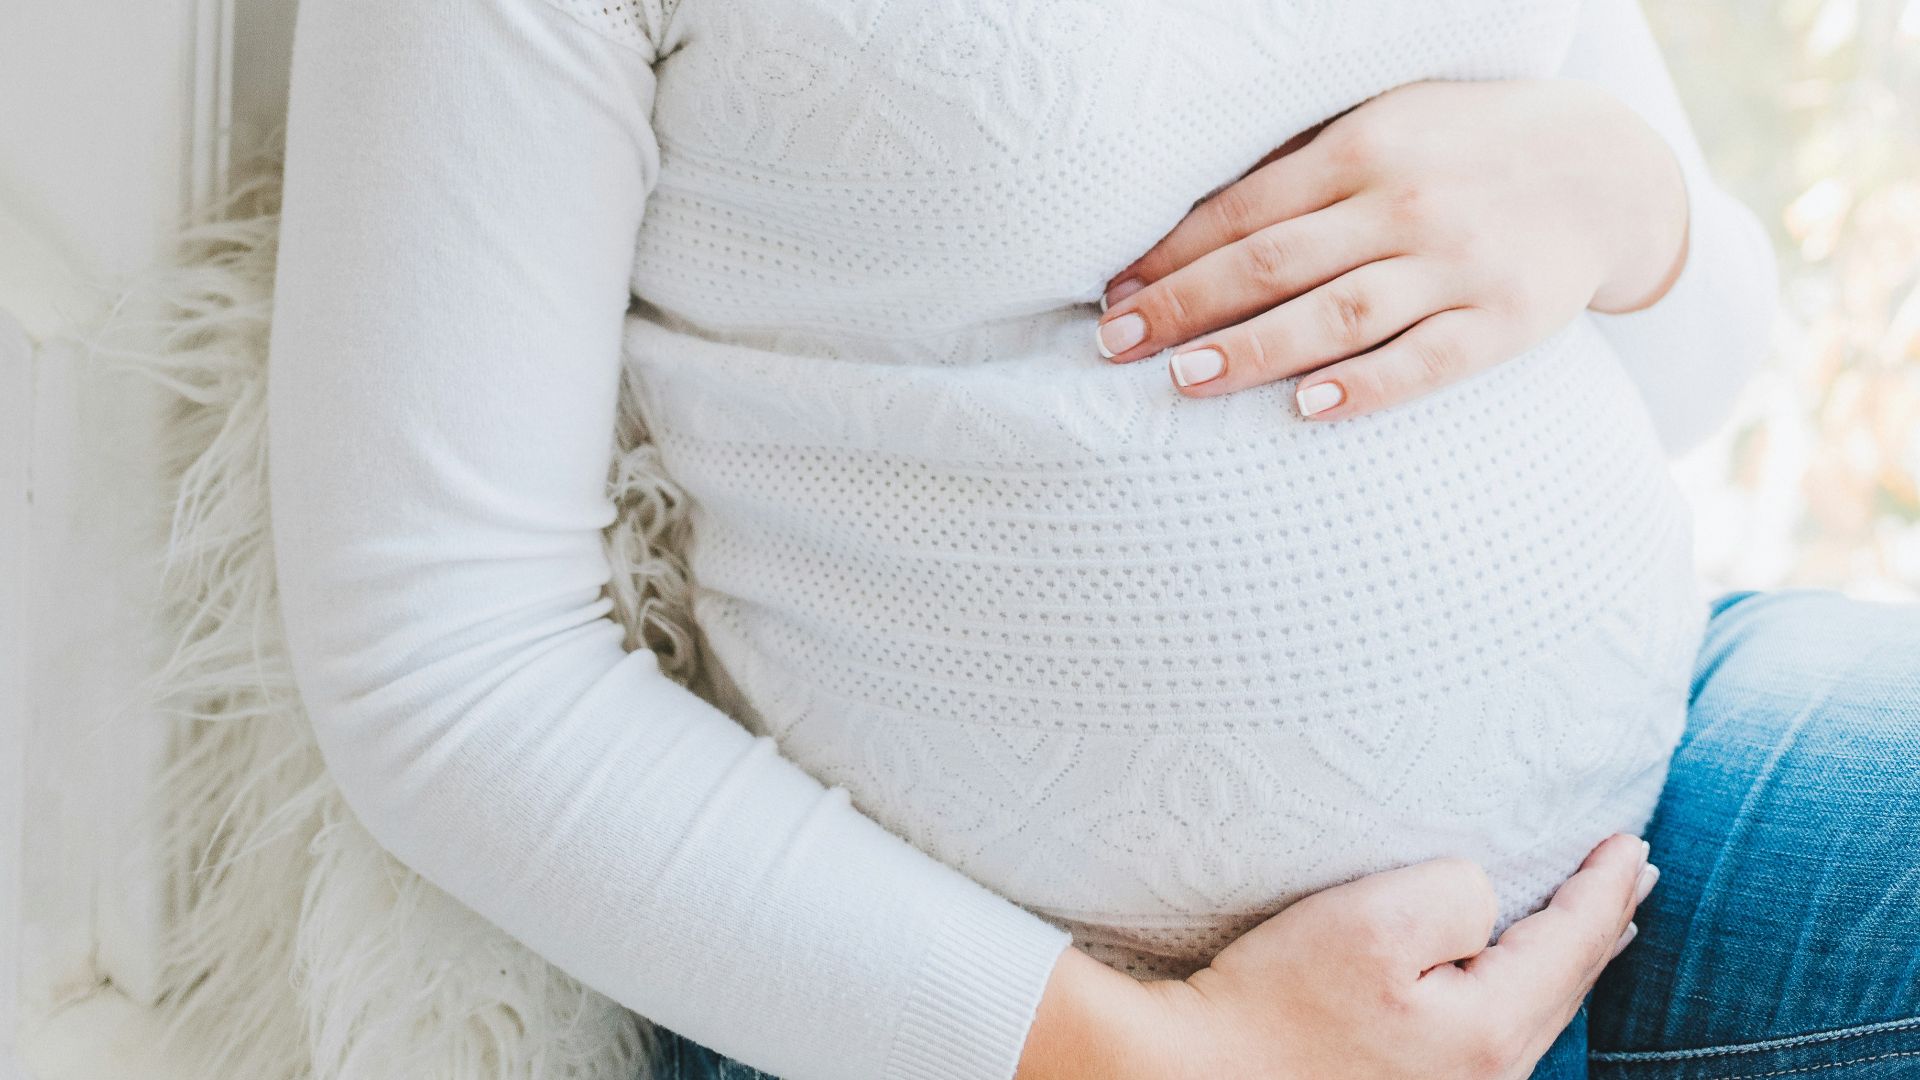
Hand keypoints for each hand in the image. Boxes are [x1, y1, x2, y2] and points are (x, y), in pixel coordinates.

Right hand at [1016, 834, 1658, 1079]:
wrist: (1192, 1075)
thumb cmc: (1273, 1000)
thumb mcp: (1370, 921)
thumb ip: (1453, 894)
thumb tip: (1483, 901)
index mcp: (1490, 1030)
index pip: (1575, 944)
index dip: (1606, 886)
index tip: (1631, 841)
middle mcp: (1487, 1076)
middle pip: (1567, 986)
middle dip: (1601, 922)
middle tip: (1633, 870)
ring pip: (1534, 1010)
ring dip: (1565, 955)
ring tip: (1593, 917)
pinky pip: (1495, 1028)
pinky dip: (1522, 984)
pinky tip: (1513, 973)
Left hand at [1093, 79, 1689, 419]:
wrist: (1606, 168)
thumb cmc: (1463, 150)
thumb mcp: (1386, 125)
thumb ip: (1301, 169)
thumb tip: (1187, 227)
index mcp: (1363, 147)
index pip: (1244, 210)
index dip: (1171, 255)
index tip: (1112, 296)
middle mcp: (1404, 202)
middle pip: (1273, 262)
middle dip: (1185, 304)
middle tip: (1116, 346)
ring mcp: (1457, 262)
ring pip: (1338, 313)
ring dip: (1254, 348)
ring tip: (1184, 378)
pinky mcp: (1504, 320)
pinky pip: (1427, 360)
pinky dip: (1366, 386)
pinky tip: (1307, 408)